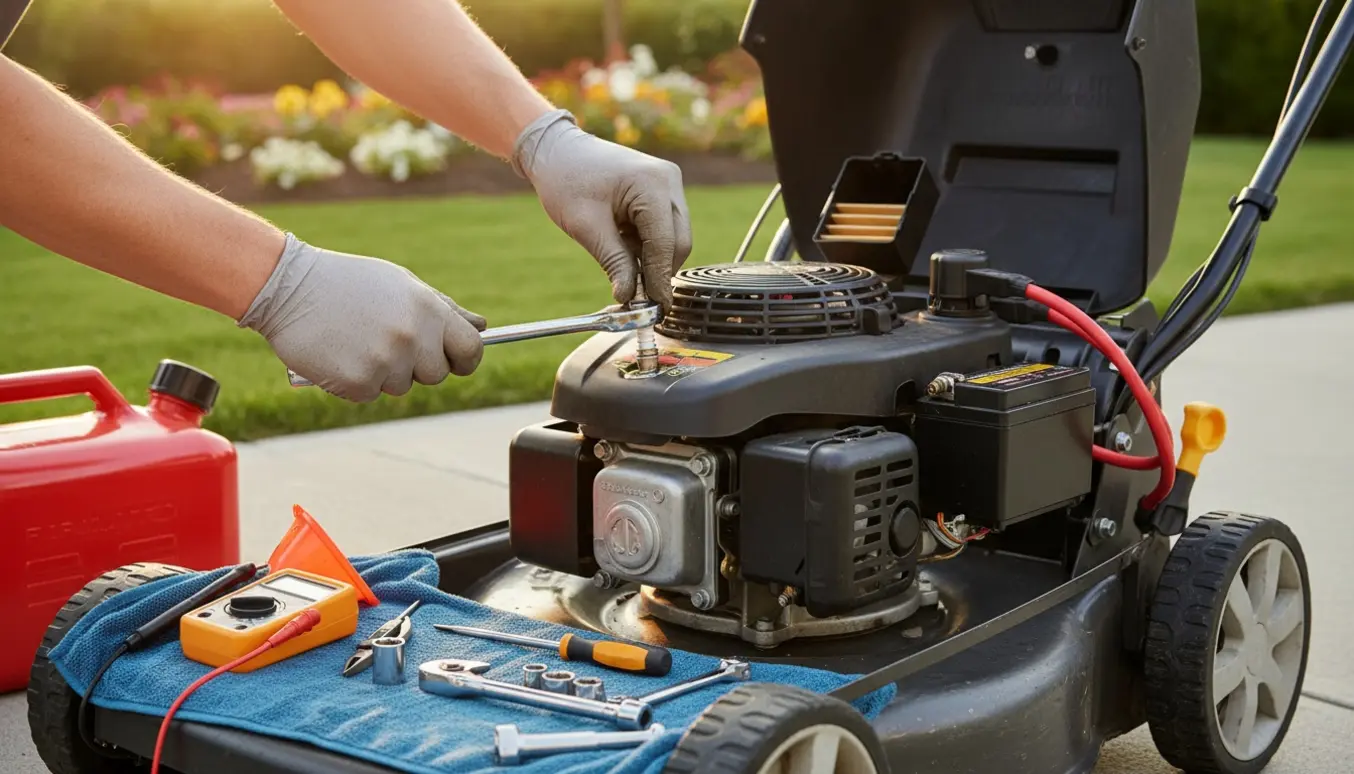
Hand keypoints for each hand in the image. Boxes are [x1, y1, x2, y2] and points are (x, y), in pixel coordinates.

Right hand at [238, 234, 486, 401]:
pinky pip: (369, 394)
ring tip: (356, 339)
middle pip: (437, 374)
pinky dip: (355, 381)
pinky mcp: (358, 383)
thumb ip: (444, 309)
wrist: (287, 286)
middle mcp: (413, 337)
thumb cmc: (349, 283)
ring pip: (401, 386)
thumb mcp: (401, 285)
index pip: (471, 350)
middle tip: (385, 341)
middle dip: (417, 365)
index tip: (452, 359)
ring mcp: (385, 362)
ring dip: (382, 371)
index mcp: (429, 309)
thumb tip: (482, 327)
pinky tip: (339, 353)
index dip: (464, 359)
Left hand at [512, 109, 692, 311]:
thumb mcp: (586, 226)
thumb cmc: (565, 179)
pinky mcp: (661, 190)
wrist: (556, 149)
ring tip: (620, 262)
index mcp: (653, 184)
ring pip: (673, 237)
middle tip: (636, 296)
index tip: (654, 308)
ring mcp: (668, 183)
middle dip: (658, 270)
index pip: (666, 243)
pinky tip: (622, 244)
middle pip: (678, 242)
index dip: (660, 279)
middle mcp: (669, 180)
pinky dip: (647, 244)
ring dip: (651, 257)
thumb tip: (629, 296)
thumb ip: (613, 262)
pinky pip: (664, 228)